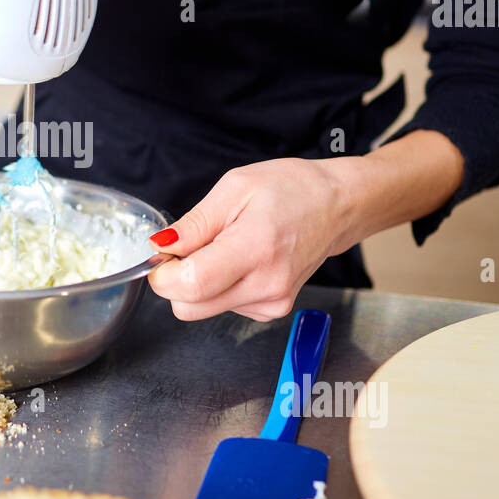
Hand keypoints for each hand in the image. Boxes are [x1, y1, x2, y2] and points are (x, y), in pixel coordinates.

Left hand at [146, 131, 464, 321]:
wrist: (338, 206)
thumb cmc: (291, 190)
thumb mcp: (235, 188)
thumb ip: (194, 223)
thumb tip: (159, 247)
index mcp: (254, 248)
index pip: (191, 285)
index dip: (163, 275)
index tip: (162, 257)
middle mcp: (266, 284)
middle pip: (190, 308)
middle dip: (176, 282)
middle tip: (190, 249)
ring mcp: (272, 302)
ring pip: (204, 309)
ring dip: (201, 283)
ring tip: (228, 247)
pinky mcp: (274, 310)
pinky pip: (225, 307)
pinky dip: (222, 287)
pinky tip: (243, 261)